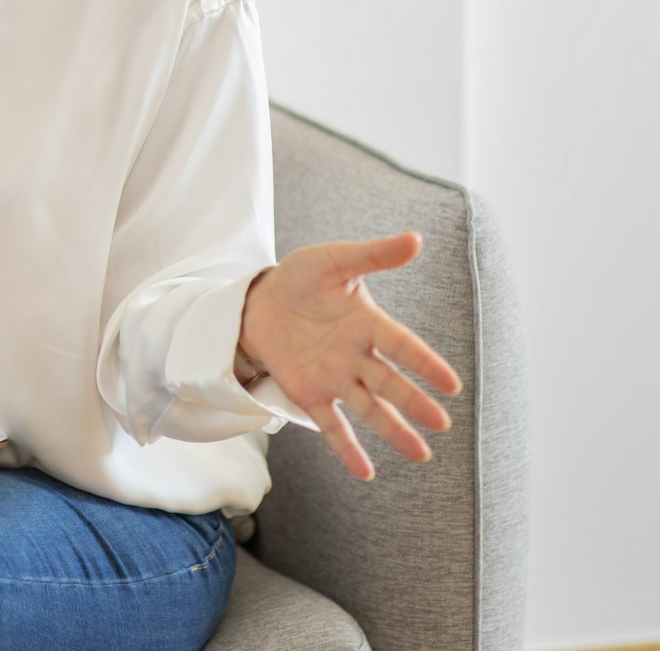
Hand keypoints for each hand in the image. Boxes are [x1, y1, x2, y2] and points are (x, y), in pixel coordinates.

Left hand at [238, 231, 463, 480]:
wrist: (259, 299)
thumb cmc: (302, 278)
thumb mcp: (333, 260)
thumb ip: (373, 255)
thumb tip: (417, 239)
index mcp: (368, 324)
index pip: (402, 345)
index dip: (425, 364)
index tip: (452, 383)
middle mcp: (358, 356)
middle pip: (389, 382)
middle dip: (414, 402)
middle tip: (441, 422)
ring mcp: (336, 378)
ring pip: (369, 409)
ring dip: (394, 430)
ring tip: (421, 454)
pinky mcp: (310, 394)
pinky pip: (332, 425)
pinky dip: (348, 449)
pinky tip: (367, 472)